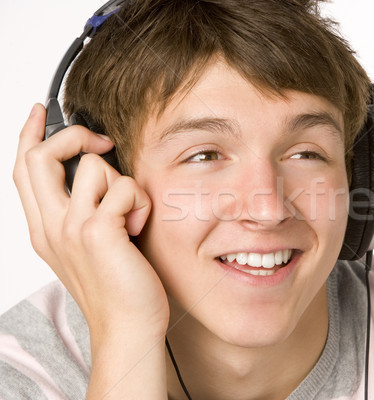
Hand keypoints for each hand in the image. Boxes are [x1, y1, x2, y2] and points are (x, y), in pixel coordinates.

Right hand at [13, 104, 168, 397]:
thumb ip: (86, 211)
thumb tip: (102, 174)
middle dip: (73, 136)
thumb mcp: (91, 246)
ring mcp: (70, 228)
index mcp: (45, 228)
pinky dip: (140, 202)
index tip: (38, 110)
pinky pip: (124, 187)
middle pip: (40, 157)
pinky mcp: (97, 232)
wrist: (128, 327)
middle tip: (101, 140)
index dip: (29, 134)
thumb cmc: (119, 287)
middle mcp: (50, 226)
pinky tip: (140, 228)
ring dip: (124, 184)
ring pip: (95, 167)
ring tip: (132, 217)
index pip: (23, 170)